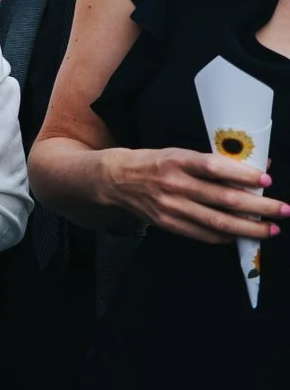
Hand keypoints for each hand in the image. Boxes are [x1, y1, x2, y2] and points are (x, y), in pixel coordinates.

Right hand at [100, 145, 282, 243]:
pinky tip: (241, 234)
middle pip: (223, 199)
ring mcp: (170, 207)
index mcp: (176, 160)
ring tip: (271, 229)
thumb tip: (254, 168)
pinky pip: (204, 234)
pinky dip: (227, 235)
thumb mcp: (179, 153)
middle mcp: (174, 185)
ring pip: (218, 221)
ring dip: (249, 227)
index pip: (214, 168)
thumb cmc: (154, 162)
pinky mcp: (168, 224)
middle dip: (259, 207)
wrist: (115, 180)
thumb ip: (213, 162)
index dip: (242, 175)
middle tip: (283, 210)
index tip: (266, 180)